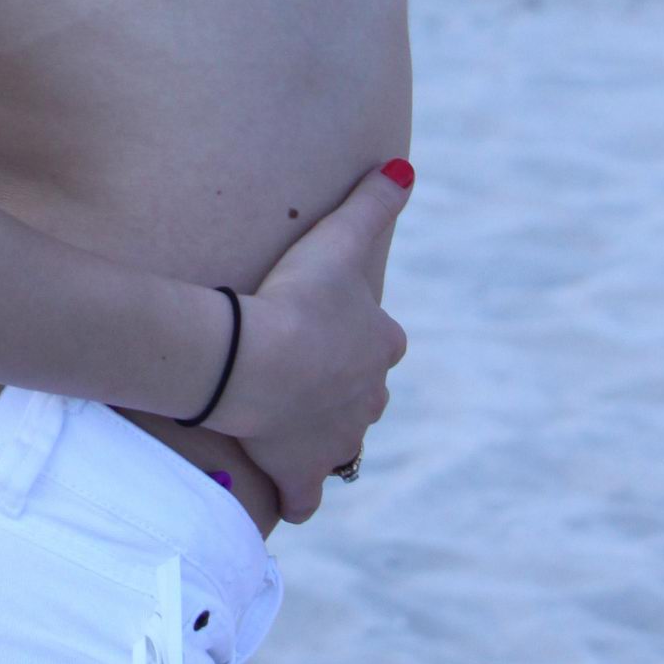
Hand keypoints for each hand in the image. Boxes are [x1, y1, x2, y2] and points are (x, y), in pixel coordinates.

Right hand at [215, 162, 412, 522]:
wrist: (258, 361)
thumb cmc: (299, 297)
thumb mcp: (341, 239)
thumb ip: (373, 201)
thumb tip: (405, 167)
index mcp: (381, 345)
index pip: (379, 341)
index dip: (352, 334)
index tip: (319, 327)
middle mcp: (370, 396)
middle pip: (362, 392)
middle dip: (339, 387)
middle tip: (297, 373)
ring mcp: (338, 439)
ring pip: (340, 441)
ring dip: (319, 434)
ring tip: (285, 423)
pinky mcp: (303, 471)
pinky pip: (307, 496)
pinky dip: (299, 494)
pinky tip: (285, 489)